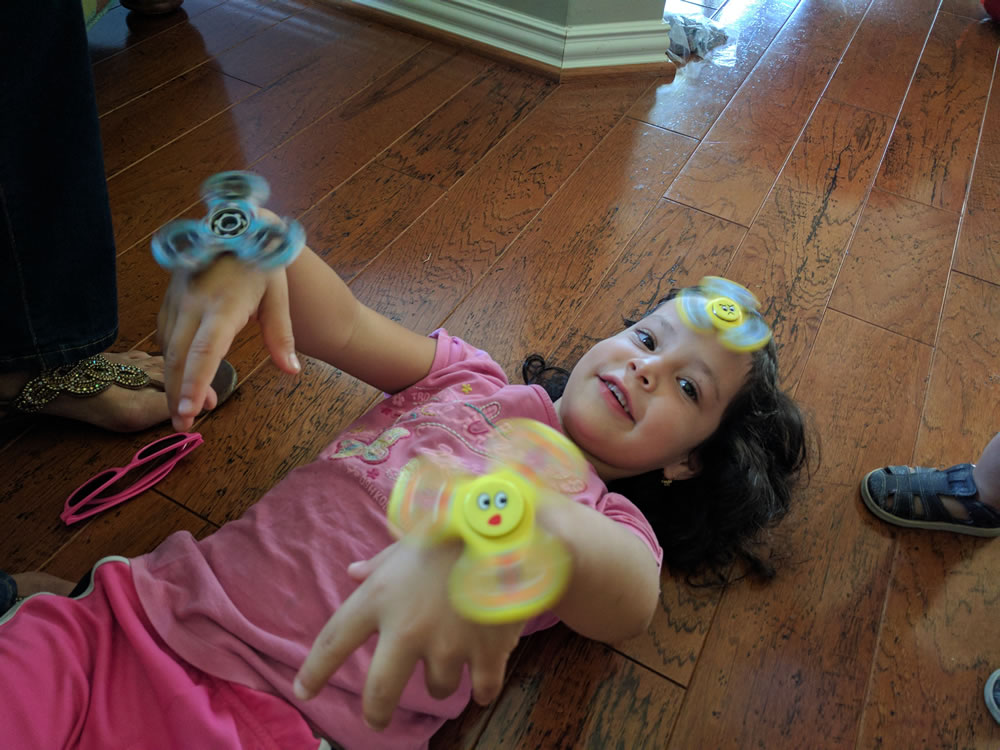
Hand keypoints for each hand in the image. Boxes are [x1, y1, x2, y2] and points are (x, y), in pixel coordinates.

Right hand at [157, 255, 299, 430]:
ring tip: (193, 411)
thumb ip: (281, 335)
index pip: (204, 351)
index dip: (195, 383)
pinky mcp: (170, 301)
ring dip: (176, 383)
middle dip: (178, 396)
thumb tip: (291, 371)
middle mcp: (193, 305)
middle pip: (179, 359)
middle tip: (184, 428)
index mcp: (223, 306)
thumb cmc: (259, 261)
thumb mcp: (277, 295)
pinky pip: (166, 338)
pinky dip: (174, 363)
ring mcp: (177, 302)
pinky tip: (186, 379)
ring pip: (168, 351)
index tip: (189, 412)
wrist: (233, 225)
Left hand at [294, 542, 522, 730]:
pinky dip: (483, 689)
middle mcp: (407, 630)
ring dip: (443, 677)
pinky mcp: (486, 653)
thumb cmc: (451, 529)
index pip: (334, 641)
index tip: (303, 691)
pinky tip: (483, 683)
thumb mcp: (407, 542)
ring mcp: (448, 646)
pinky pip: (482, 689)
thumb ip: (379, 565)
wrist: (508, 528)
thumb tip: (353, 573)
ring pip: (439, 688)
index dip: (314, 671)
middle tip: (376, 720)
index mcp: (379, 599)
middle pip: (380, 691)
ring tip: (455, 652)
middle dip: (375, 712)